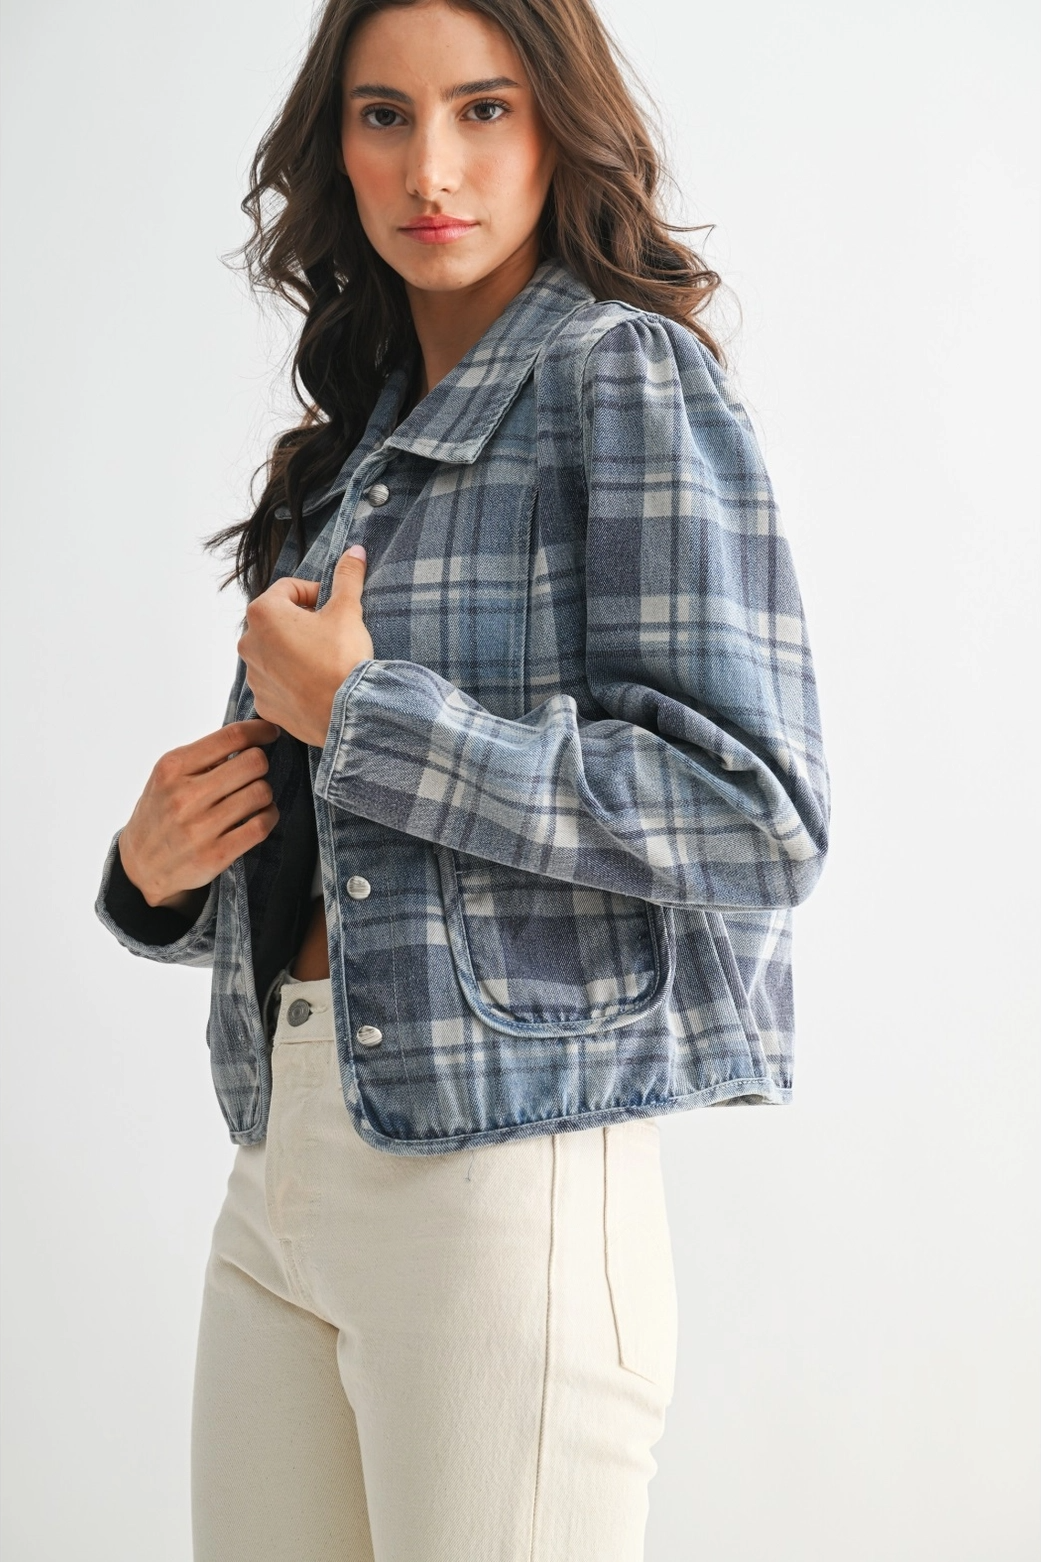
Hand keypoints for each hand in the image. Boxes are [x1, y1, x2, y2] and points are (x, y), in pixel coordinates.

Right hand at [117, 719, 280, 910]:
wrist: (141, 866)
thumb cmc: (161, 814)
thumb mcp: (168, 777)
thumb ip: (202, 757)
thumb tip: (249, 737)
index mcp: (172, 768)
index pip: (231, 737)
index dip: (260, 731)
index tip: (270, 732)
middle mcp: (185, 797)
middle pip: (253, 762)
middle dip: (261, 764)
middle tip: (254, 773)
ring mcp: (200, 828)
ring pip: (261, 793)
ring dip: (265, 793)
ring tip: (255, 797)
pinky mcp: (215, 855)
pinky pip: (261, 825)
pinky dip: (269, 816)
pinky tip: (261, 815)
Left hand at [237, 544, 372, 746]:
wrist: (346, 712)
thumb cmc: (342, 658)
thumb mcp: (347, 610)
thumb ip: (347, 577)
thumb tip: (355, 551)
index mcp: (263, 613)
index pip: (288, 588)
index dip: (315, 593)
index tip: (333, 607)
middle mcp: (249, 642)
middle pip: (277, 620)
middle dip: (302, 622)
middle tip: (330, 633)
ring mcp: (253, 675)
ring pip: (275, 652)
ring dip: (294, 650)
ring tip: (323, 661)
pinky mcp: (263, 702)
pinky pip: (275, 681)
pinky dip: (291, 678)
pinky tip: (315, 683)